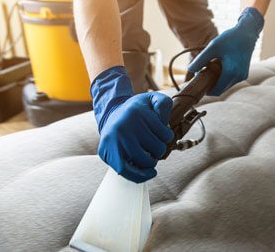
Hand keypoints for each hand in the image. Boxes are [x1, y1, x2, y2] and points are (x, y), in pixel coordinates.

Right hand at [91, 66, 173, 182]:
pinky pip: (125, 170)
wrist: (111, 112)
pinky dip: (139, 176)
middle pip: (157, 149)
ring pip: (145, 161)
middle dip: (159, 149)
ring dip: (152, 161)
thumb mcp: (152, 98)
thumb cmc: (136, 110)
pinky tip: (149, 173)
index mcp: (138, 113)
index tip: (162, 134)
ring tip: (148, 154)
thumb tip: (164, 122)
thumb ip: (164, 104)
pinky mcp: (106, 152)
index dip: (167, 137)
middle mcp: (125, 126)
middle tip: (153, 144)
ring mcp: (114, 140)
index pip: (166, 135)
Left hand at [188, 7, 263, 95]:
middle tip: (202, 74)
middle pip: (220, 90)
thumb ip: (200, 60)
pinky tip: (218, 68)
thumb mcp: (212, 47)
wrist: (247, 33)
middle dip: (210, 85)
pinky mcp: (244, 74)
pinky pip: (230, 82)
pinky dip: (223, 78)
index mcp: (231, 72)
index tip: (198, 82)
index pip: (216, 91)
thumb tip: (190, 70)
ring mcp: (242, 76)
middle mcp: (238, 77)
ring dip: (217, 82)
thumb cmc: (229, 39)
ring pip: (225, 86)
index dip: (205, 90)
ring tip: (210, 69)